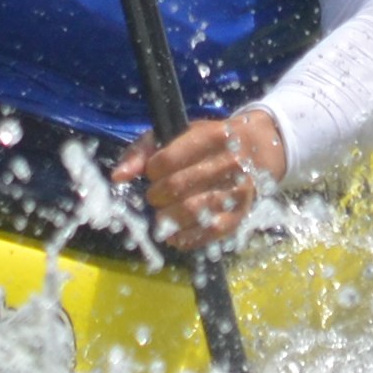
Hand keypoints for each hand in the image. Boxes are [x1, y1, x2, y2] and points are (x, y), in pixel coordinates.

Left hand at [117, 108, 283, 246]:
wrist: (254, 151)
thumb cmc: (204, 143)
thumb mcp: (175, 135)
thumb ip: (142, 152)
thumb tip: (118, 177)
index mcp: (213, 136)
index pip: (167, 160)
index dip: (152, 170)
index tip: (153, 172)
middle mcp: (230, 162)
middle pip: (177, 187)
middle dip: (157, 195)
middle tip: (156, 195)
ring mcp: (238, 191)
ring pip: (191, 211)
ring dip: (167, 218)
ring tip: (163, 214)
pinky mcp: (239, 215)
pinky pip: (207, 233)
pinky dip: (184, 237)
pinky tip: (175, 231)